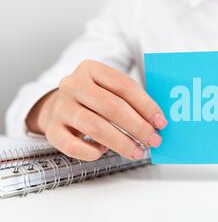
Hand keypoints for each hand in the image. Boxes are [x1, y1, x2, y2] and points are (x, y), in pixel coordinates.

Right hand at [26, 60, 166, 160]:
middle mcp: (73, 85)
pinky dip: (92, 152)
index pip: (124, 86)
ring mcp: (60, 107)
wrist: (57, 104)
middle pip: (112, 107)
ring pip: (95, 127)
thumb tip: (158, 124)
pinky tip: (103, 151)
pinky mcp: (51, 129)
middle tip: (153, 140)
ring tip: (137, 151)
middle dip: (138, 127)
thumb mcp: (110, 89)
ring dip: (121, 143)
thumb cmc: (94, 98)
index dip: (146, 106)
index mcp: (91, 69)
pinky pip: (73, 146)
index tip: (161, 123)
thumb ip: (131, 100)